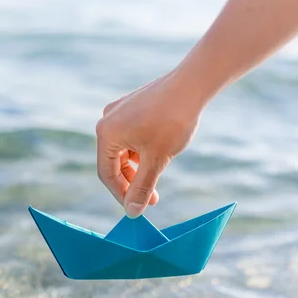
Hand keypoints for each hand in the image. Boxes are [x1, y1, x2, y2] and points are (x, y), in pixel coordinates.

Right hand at [96, 71, 202, 217]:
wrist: (192, 84)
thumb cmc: (173, 121)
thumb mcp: (156, 160)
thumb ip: (141, 187)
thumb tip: (132, 212)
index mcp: (106, 133)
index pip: (107, 174)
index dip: (121, 194)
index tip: (138, 208)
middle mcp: (106, 121)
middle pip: (113, 162)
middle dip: (133, 181)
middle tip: (153, 198)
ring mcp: (118, 112)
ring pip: (123, 150)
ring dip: (139, 166)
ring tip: (159, 172)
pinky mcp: (130, 107)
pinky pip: (130, 136)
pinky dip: (141, 150)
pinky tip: (160, 152)